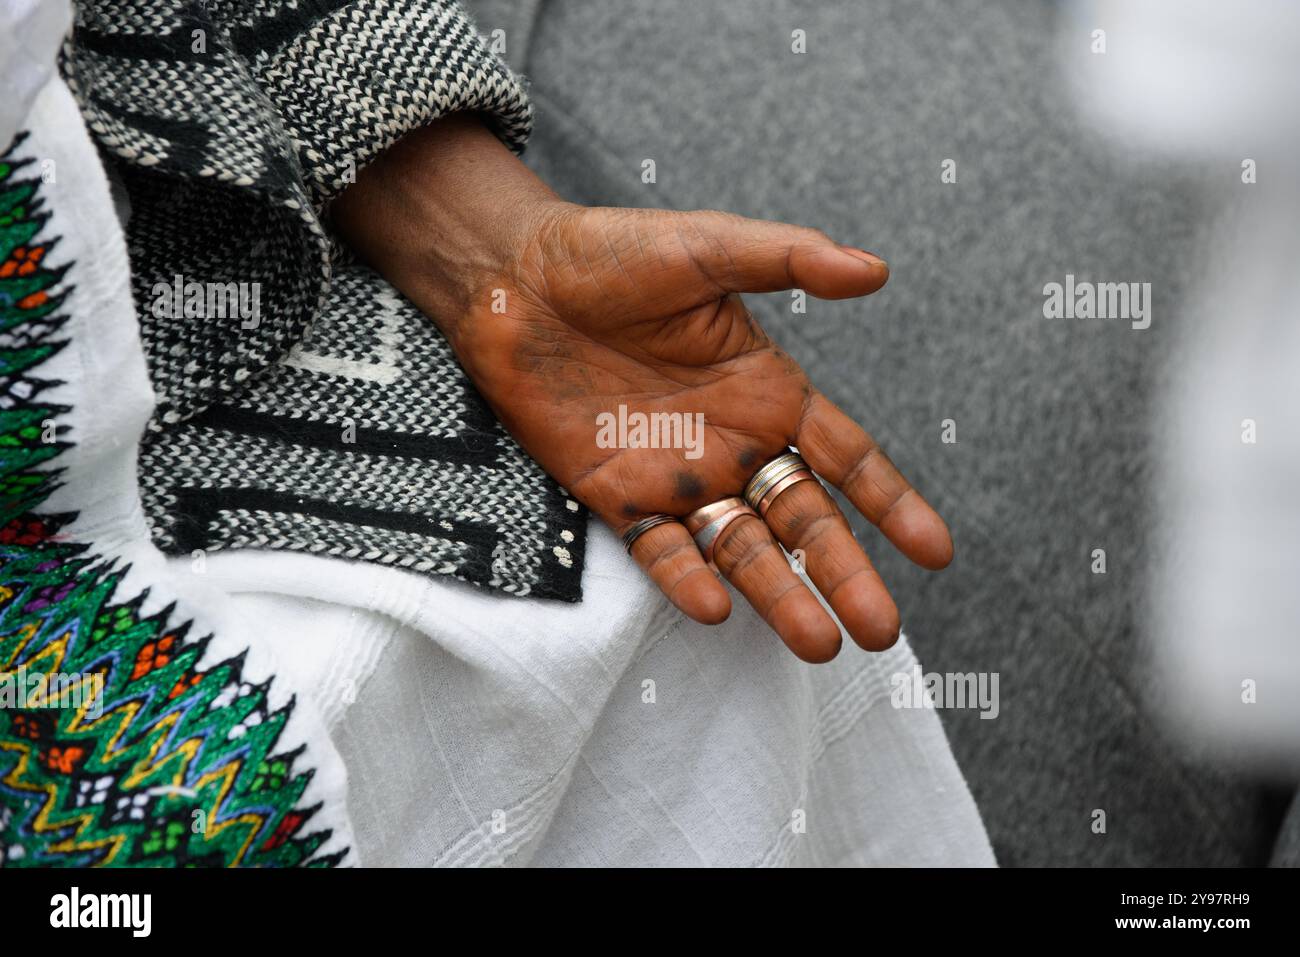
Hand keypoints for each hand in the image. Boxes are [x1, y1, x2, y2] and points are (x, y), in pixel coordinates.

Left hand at [333, 114, 951, 661]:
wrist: (514, 277)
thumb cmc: (615, 252)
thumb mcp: (710, 246)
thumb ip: (789, 259)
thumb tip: (876, 269)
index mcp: (768, 392)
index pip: (847, 459)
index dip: (892, 504)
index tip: (937, 553)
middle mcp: (733, 444)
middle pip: (803, 521)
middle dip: (845, 574)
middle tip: (883, 631)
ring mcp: (676, 476)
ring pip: (741, 549)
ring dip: (779, 596)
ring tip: (820, 644)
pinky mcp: (615, 495)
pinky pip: (659, 549)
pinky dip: (686, 578)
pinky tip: (715, 608)